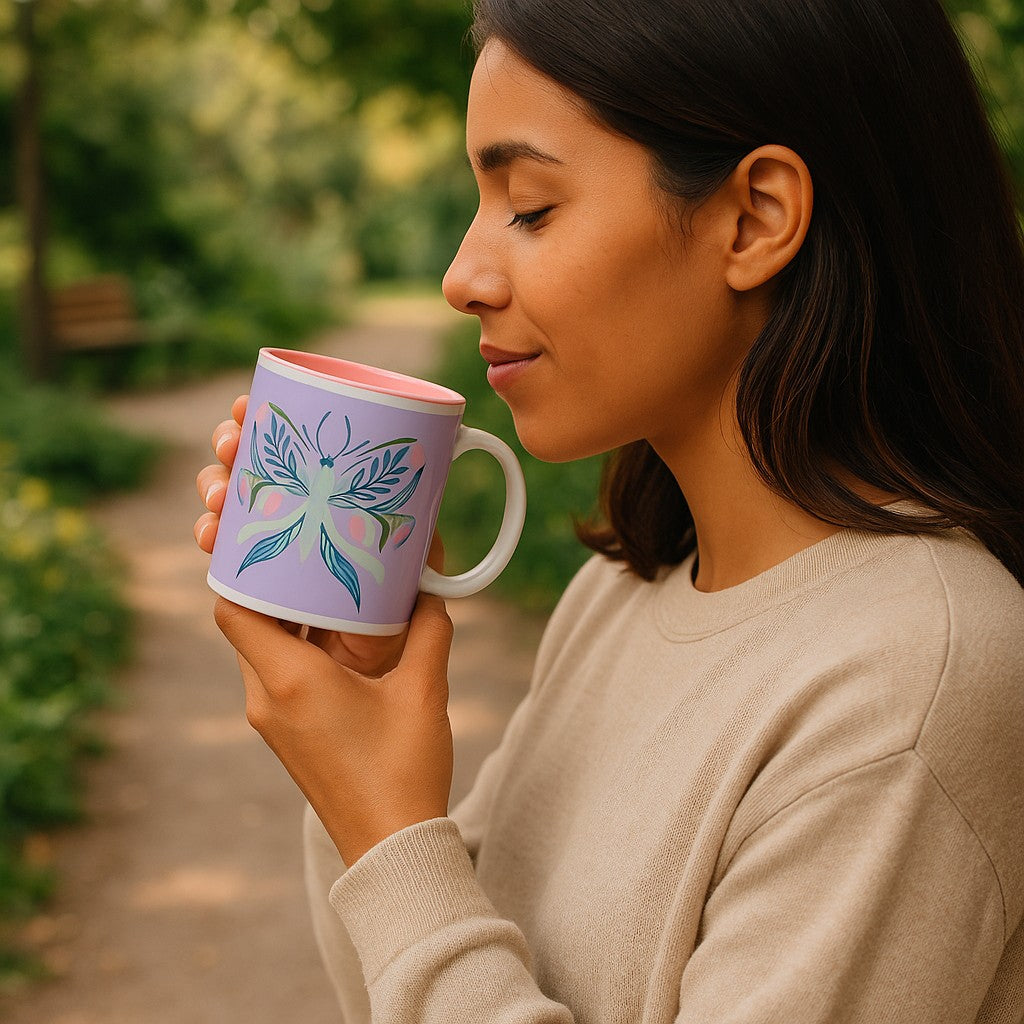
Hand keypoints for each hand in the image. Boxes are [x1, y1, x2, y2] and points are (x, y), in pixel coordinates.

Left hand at [195, 397, 454, 862]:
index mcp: (289, 680)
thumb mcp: (425, 690)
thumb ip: (428, 628)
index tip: (274, 526)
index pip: (234, 603)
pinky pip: (281, 666)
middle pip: (246, 615)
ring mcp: (273, 715)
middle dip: (268, 571)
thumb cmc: (403, 771)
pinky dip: (300, 637)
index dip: (241, 559)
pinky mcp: (288, 728)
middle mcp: (266, 695)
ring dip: (286, 605)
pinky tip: (340, 623)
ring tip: (323, 567)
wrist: (390, 846)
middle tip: (301, 530)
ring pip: (264, 640)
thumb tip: (427, 587)